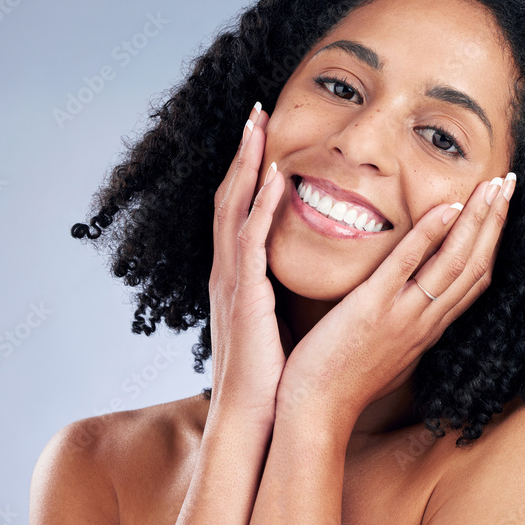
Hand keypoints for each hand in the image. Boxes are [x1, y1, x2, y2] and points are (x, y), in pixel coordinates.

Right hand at [207, 102, 288, 426]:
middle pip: (230, 195)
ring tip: (258, 124)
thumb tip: (297, 271)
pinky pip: (250, 239)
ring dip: (247, 163)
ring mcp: (231, 280)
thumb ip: (277, 290)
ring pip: (233, 207)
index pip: (240, 209)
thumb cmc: (270, 372)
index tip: (264, 135)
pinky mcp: (244, 295)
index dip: (249, 170)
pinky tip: (277, 175)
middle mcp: (227, 270)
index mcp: (237, 275)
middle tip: (256, 110)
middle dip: (243, 151)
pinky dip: (261, 204)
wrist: (256, 414)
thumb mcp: (273, 320)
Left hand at [276, 173, 516, 427]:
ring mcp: (402, 315)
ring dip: (478, 220)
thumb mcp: (385, 352)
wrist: (316, 413)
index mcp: (427, 328)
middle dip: (496, 221)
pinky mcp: (372, 309)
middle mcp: (425, 321)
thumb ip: (401, 325)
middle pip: (475, 265)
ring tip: (494, 185)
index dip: (491, 241)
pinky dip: (430, 236)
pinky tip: (447, 206)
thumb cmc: (342, 383)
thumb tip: (405, 303)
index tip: (501, 208)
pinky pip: (407, 267)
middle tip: (511, 182)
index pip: (473, 280)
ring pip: (454, 263)